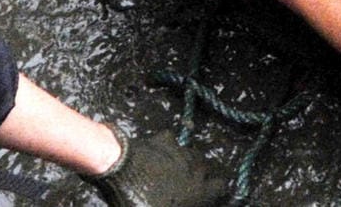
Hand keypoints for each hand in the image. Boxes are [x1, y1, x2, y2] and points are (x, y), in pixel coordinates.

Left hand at [82, 129, 228, 206]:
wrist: (120, 168)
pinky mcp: (164, 140)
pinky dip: (167, 147)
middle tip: (187, 183)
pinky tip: (158, 152)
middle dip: (201, 174)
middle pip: (207, 168)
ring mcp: (180, 152)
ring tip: (174, 168)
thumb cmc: (140, 199)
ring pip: (191, 153)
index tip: (209, 194)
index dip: (216, 190)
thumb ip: (181, 205)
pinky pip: (171, 142)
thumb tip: (180, 202)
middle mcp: (195, 169)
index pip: (220, 187)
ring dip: (186, 161)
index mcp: (199, 191)